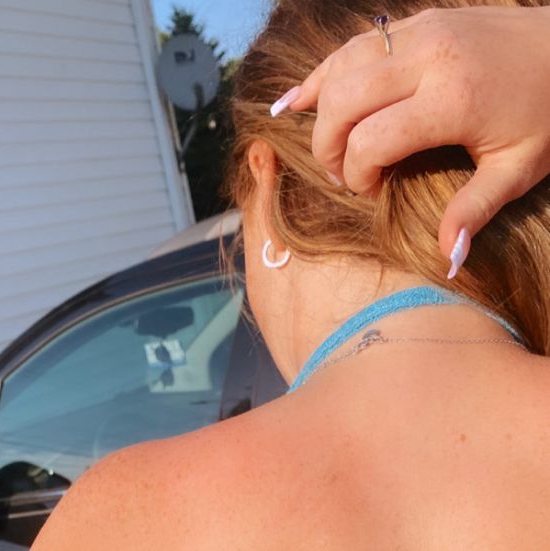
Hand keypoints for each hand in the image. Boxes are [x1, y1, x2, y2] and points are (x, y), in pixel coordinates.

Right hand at [285, 5, 549, 266]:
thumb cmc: (545, 113)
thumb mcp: (518, 169)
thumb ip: (476, 210)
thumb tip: (448, 258)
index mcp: (452, 100)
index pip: (371, 140)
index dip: (358, 174)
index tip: (373, 193)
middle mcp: (429, 58)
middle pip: (343, 101)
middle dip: (329, 146)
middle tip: (343, 176)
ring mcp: (420, 31)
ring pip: (342, 67)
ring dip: (322, 111)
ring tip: (328, 149)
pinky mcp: (417, 20)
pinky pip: (354, 44)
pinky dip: (322, 74)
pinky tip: (295, 100)